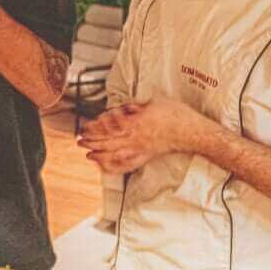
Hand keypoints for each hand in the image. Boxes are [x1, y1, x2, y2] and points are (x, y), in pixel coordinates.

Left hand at [78, 98, 221, 173]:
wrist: (190, 131)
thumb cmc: (175, 115)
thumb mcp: (153, 102)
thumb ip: (136, 107)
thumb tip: (123, 109)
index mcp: (135, 122)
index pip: (109, 126)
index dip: (95, 127)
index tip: (85, 126)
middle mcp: (135, 137)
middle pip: (108, 141)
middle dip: (91, 141)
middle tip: (79, 141)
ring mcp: (140, 149)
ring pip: (114, 153)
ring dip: (99, 154)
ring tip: (87, 154)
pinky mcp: (146, 157)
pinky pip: (127, 164)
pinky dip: (114, 166)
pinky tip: (105, 167)